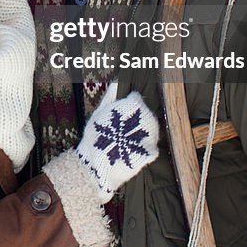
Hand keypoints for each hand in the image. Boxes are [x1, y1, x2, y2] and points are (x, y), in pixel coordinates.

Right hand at [76, 82, 159, 199]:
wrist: (96, 166)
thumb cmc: (94, 137)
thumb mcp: (99, 112)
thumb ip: (111, 95)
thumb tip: (118, 79)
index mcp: (132, 106)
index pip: (137, 100)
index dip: (130, 105)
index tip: (123, 113)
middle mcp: (144, 118)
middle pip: (146, 115)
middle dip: (137, 120)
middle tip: (123, 130)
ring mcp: (149, 136)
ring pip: (151, 129)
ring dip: (142, 133)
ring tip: (126, 140)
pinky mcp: (151, 152)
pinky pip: (152, 146)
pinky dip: (145, 148)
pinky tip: (132, 150)